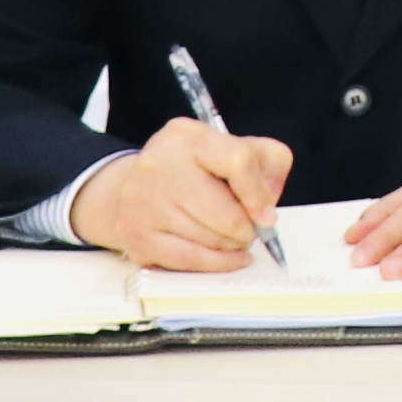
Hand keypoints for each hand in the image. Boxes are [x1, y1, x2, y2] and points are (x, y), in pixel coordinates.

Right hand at [79, 117, 290, 270]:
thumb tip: (269, 202)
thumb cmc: (192, 169)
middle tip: (250, 230)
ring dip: (232, 246)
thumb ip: (267, 161)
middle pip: (226, 214)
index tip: (267, 215)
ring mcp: (143, 203)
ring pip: (211, 241)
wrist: (133, 186)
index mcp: (188, 137)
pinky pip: (191, 261)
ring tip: (233, 238)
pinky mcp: (136, 236)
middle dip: (247, 229)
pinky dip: (218, 263)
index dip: (260, 194)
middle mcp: (160, 165)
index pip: (238, 161)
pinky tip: (229, 258)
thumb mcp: (230, 148)